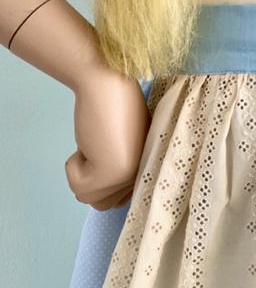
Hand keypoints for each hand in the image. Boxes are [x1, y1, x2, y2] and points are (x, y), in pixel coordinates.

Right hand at [65, 68, 151, 209]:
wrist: (106, 84)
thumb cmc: (114, 106)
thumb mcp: (126, 145)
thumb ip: (123, 168)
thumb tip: (110, 198)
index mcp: (151, 170)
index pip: (119, 200)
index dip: (102, 178)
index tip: (105, 151)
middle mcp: (145, 177)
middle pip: (102, 203)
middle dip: (90, 176)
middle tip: (99, 145)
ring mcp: (129, 177)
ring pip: (88, 198)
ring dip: (81, 170)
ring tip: (95, 142)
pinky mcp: (110, 174)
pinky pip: (78, 187)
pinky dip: (72, 165)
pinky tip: (88, 142)